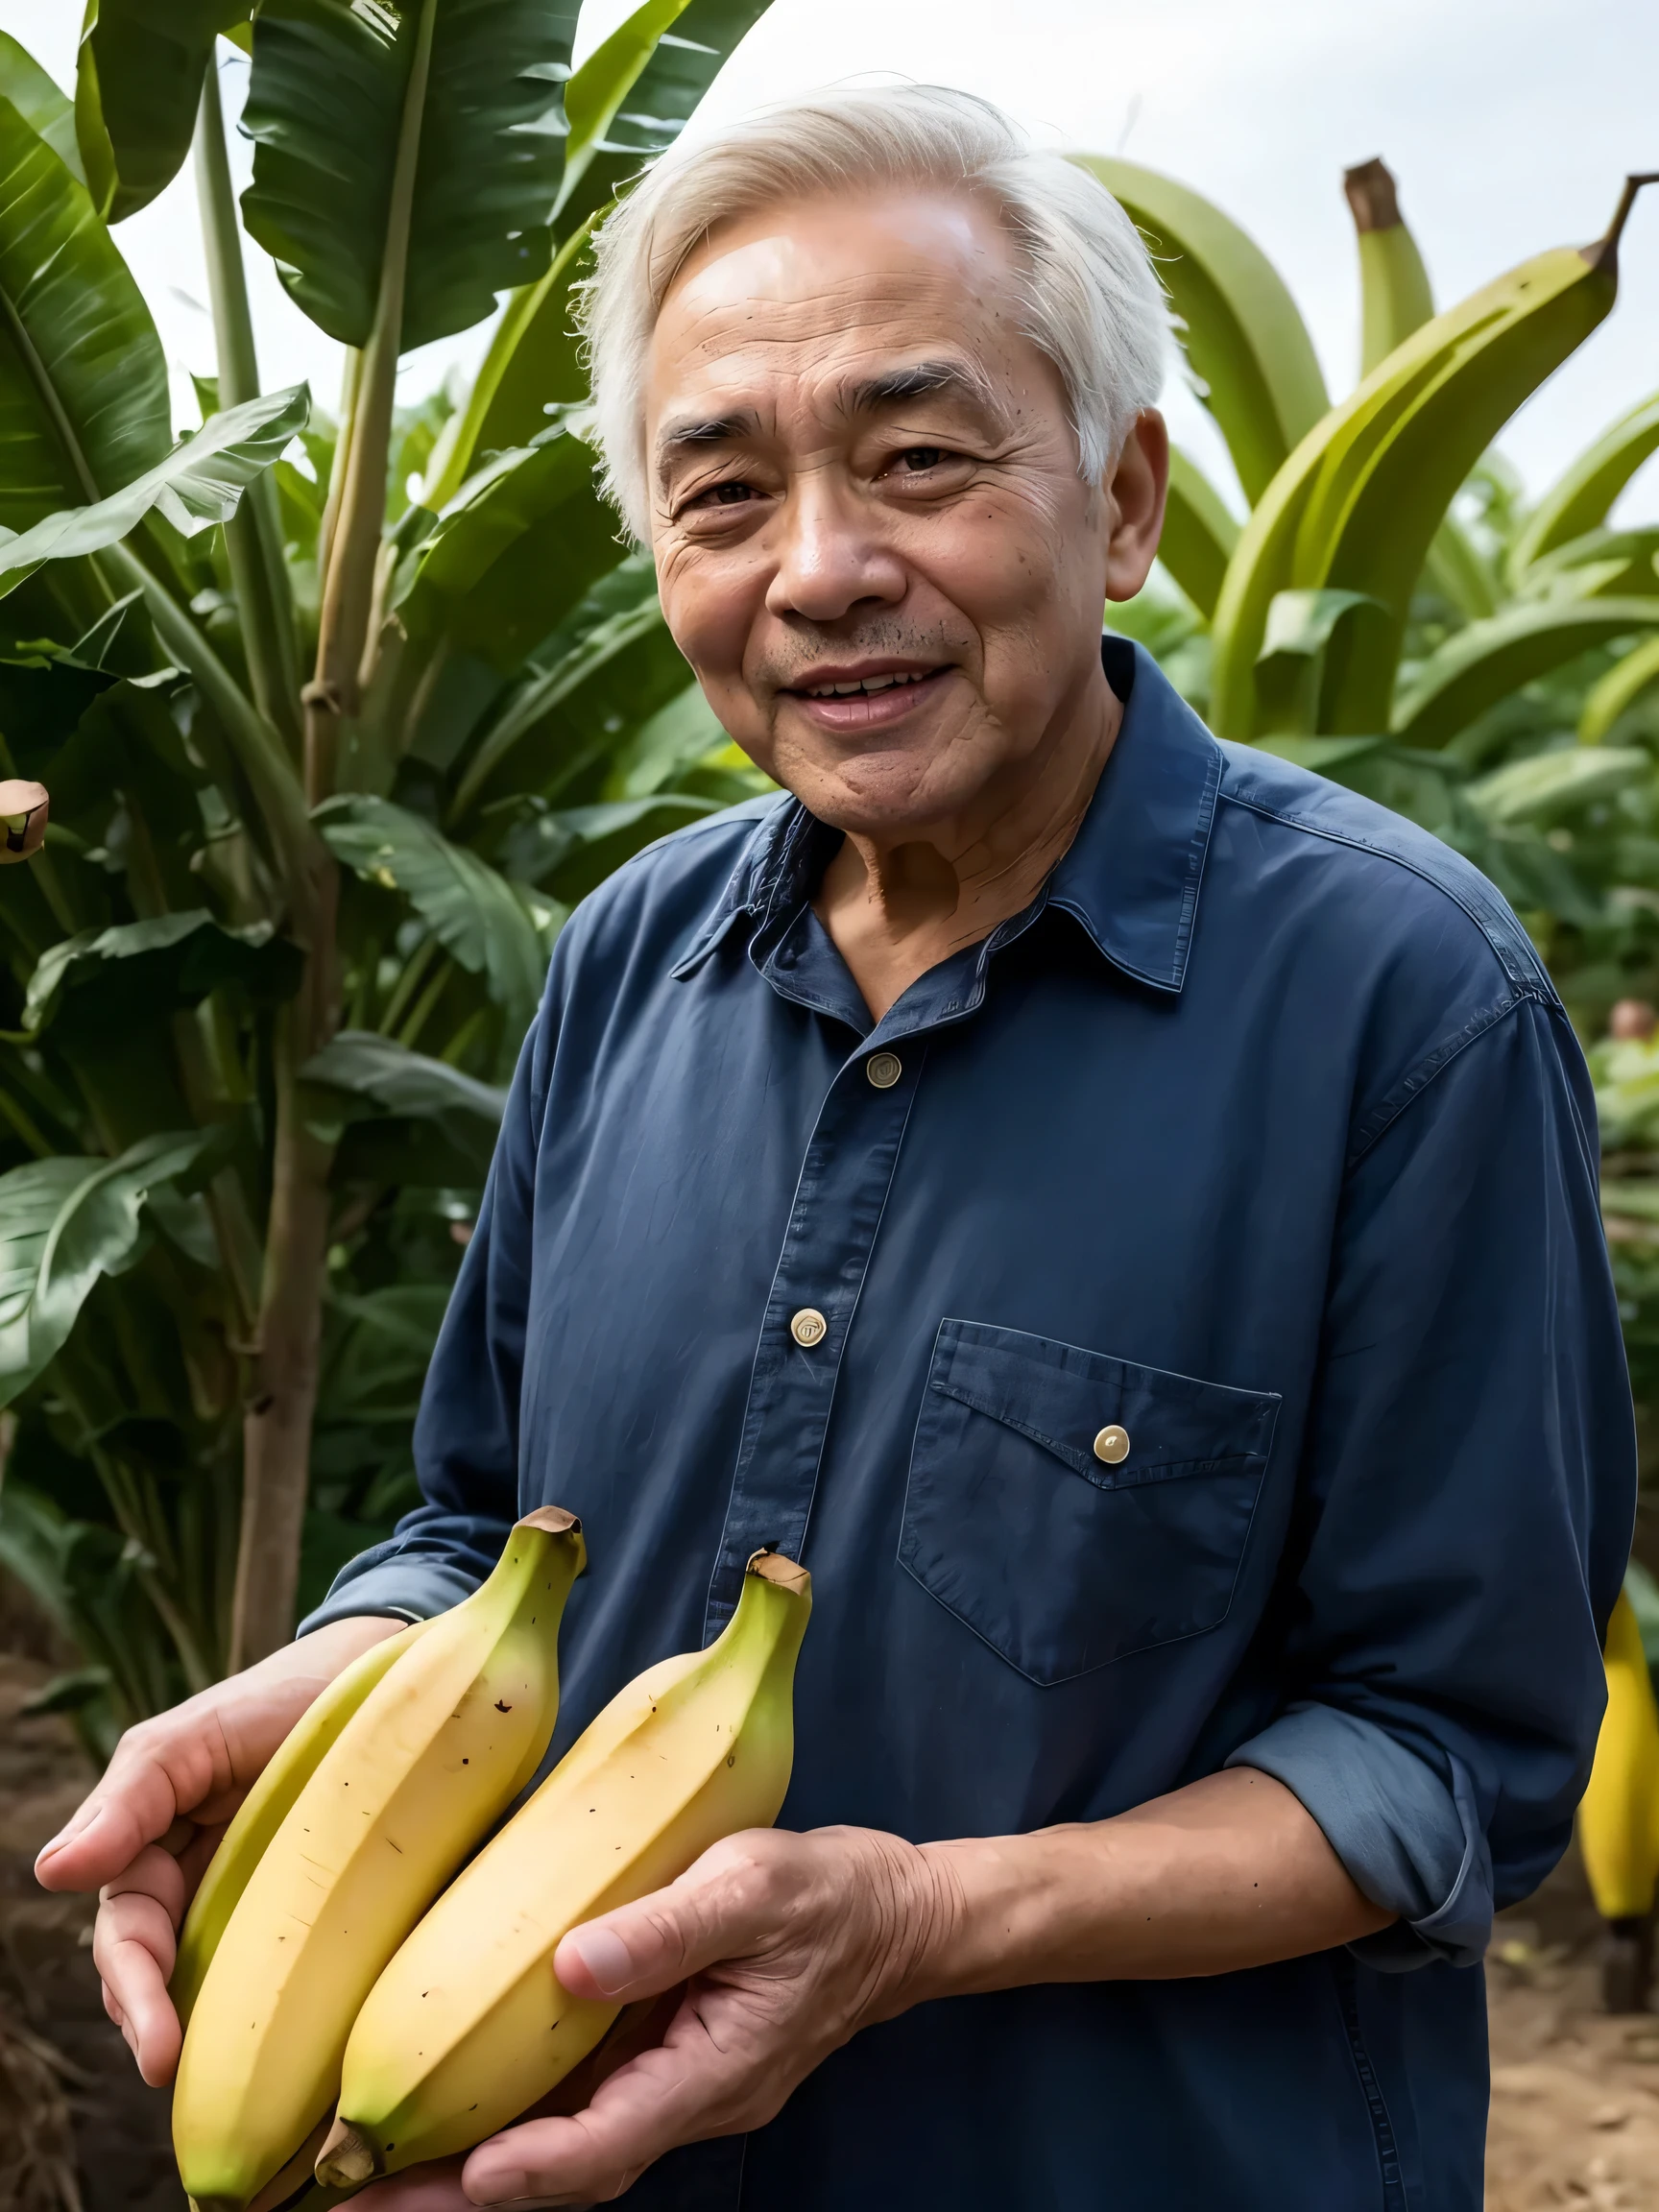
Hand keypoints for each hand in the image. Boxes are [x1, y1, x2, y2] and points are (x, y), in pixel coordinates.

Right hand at [33, 1614, 404, 2085]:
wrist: (372, 1677)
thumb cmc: (274, 1701)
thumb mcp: (193, 1737)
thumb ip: (128, 1800)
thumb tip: (53, 1871)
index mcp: (152, 1849)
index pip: (128, 1933)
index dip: (136, 1990)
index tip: (157, 2047)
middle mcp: (192, 1885)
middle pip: (158, 1973)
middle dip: (155, 2024)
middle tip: (171, 2069)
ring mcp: (250, 1901)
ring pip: (212, 1982)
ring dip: (205, 2030)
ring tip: (219, 2079)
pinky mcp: (308, 1909)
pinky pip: (277, 1966)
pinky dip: (267, 2008)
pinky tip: (285, 2052)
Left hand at [361, 1825, 958, 2209]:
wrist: (889, 1917)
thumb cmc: (825, 1895)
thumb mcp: (753, 1887)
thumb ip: (667, 1928)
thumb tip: (568, 1962)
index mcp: (714, 2070)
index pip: (610, 2141)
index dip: (535, 2165)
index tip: (464, 2177)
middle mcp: (684, 2097)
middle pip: (566, 2170)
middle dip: (461, 2192)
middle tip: (357, 2198)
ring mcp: (668, 2084)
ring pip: (560, 2145)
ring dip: (468, 2164)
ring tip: (367, 2170)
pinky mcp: (654, 2055)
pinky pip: (573, 2102)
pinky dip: (506, 2118)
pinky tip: (441, 2108)